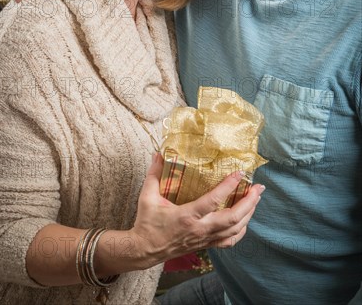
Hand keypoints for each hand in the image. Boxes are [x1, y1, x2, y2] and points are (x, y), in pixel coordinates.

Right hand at [130, 154, 264, 268]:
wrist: (145, 250)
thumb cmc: (147, 222)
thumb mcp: (147, 196)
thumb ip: (154, 174)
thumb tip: (158, 153)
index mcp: (187, 216)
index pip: (213, 200)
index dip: (228, 186)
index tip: (239, 173)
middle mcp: (200, 229)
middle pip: (233, 218)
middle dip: (249, 202)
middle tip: (258, 187)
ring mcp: (205, 239)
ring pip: (235, 229)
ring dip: (249, 214)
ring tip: (256, 198)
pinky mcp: (205, 245)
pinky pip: (229, 240)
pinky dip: (241, 230)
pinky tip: (245, 220)